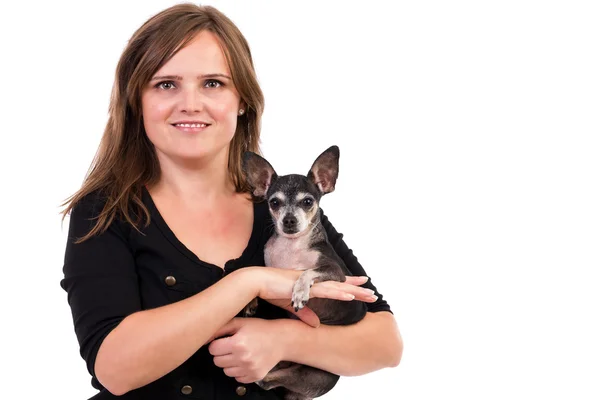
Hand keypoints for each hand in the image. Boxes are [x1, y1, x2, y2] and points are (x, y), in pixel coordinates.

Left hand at [208, 318, 284, 383]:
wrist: (281, 340)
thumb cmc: (260, 329)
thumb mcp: (241, 322)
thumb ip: (221, 328)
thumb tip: (204, 337)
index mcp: (238, 343)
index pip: (213, 349)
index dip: (217, 344)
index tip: (225, 340)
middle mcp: (243, 358)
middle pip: (217, 361)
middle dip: (222, 354)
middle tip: (232, 346)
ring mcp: (249, 369)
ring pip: (226, 371)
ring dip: (230, 363)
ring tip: (240, 353)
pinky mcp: (255, 376)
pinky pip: (237, 378)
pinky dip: (239, 371)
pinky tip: (246, 361)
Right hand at [255, 267, 375, 304]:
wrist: (257, 282)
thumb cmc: (271, 291)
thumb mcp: (291, 306)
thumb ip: (304, 313)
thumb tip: (316, 324)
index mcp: (311, 285)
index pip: (334, 285)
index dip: (349, 286)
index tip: (362, 286)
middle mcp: (314, 282)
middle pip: (341, 285)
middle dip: (358, 290)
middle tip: (374, 294)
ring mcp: (311, 283)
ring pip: (338, 287)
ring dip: (354, 291)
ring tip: (370, 295)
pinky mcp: (306, 286)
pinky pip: (326, 290)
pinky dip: (338, 292)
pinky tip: (350, 295)